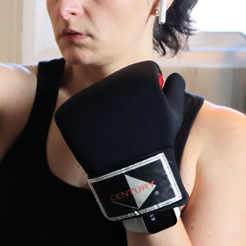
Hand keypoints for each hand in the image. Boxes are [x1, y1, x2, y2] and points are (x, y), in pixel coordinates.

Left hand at [54, 61, 187, 233]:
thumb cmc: (158, 142)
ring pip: (98, 96)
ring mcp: (88, 95)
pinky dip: (84, 121)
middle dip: (125, 99)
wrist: (133, 173)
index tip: (147, 112)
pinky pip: (78, 111)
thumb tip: (171, 75)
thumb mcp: (175, 113)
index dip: (148, 94)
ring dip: (104, 109)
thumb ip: (175, 88)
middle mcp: (112, 80)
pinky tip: (96, 135)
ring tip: (114, 131)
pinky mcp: (69, 111)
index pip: (143, 73)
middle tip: (130, 123)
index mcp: (140, 74)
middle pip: (119, 83)